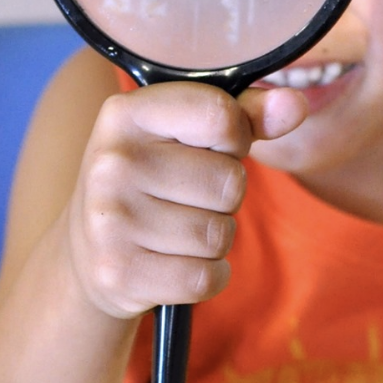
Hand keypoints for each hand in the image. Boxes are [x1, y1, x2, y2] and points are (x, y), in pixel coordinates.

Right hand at [65, 82, 306, 319]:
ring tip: (178, 227)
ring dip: (216, 237)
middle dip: (225, 194)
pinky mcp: (119, 273)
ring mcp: (110, 221)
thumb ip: (245, 114)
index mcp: (126, 114)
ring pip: (220, 234)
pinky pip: (206, 278)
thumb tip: (294, 104)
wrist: (88, 251)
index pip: (220, 115)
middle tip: (187, 195)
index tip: (215, 146)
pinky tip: (177, 261)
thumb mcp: (185, 134)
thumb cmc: (154, 178)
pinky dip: (207, 275)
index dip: (235, 136)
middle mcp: (111, 163)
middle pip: (229, 182)